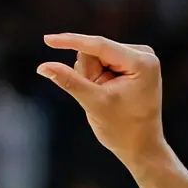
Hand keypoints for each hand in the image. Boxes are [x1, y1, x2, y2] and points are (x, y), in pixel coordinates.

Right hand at [38, 33, 165, 169]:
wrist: (142, 148)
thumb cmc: (124, 130)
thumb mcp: (94, 103)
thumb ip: (69, 82)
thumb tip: (43, 67)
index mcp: (142, 63)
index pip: (99, 45)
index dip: (71, 41)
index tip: (47, 40)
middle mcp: (144, 55)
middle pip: (96, 51)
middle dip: (89, 72)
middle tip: (99, 95)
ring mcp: (139, 58)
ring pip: (97, 56)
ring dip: (93, 76)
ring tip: (106, 97)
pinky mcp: (133, 64)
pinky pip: (103, 61)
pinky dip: (98, 77)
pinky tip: (108, 92)